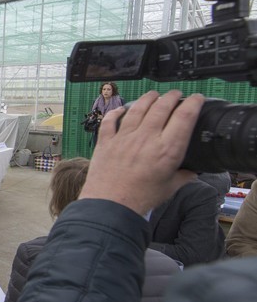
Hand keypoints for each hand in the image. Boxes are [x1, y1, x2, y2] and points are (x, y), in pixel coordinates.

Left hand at [79, 90, 202, 214]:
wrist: (110, 206)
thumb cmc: (140, 199)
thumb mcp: (170, 188)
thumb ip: (184, 176)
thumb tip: (193, 171)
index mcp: (167, 150)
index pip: (184, 117)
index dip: (193, 103)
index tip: (196, 98)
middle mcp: (146, 139)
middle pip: (161, 107)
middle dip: (171, 97)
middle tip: (176, 95)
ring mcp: (124, 138)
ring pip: (137, 109)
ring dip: (148, 98)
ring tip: (154, 95)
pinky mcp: (106, 142)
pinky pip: (110, 120)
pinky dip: (116, 112)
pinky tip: (122, 109)